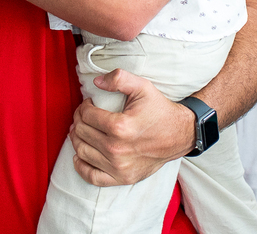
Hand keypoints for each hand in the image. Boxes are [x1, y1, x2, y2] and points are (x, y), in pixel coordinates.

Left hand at [69, 69, 194, 185]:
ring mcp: (120, 167)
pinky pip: (92, 177)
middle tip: (84, 115)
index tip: (89, 104)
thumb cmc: (159, 110)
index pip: (87, 116)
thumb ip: (119, 78)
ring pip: (82, 152)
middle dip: (79, 120)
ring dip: (77, 139)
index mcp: (121, 127)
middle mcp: (118, 149)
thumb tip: (96, 82)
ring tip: (82, 130)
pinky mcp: (123, 178)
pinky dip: (81, 166)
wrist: (179, 135)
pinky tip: (80, 155)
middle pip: (83, 133)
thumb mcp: (142, 87)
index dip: (84, 107)